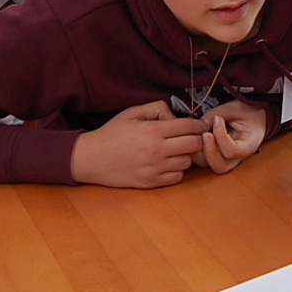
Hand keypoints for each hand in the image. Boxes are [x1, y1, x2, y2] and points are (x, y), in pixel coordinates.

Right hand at [70, 101, 207, 187]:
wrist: (91, 158)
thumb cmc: (112, 133)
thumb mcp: (132, 113)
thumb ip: (157, 108)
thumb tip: (176, 116)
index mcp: (152, 130)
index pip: (189, 127)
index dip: (199, 125)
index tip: (201, 125)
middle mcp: (156, 150)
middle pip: (194, 145)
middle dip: (196, 139)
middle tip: (190, 138)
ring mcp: (154, 169)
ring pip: (187, 162)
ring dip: (185, 156)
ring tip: (175, 151)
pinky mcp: (150, 183)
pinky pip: (177, 177)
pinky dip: (176, 171)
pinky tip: (167, 163)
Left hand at [195, 99, 267, 173]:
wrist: (254, 118)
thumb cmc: (247, 112)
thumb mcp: (234, 108)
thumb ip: (215, 115)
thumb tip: (197, 126)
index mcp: (248, 146)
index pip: (232, 151)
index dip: (221, 136)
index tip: (218, 119)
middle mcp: (237, 158)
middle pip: (219, 166)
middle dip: (208, 151)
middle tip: (204, 133)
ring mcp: (225, 160)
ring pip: (208, 166)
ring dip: (199, 151)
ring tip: (199, 133)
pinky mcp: (215, 157)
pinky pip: (203, 159)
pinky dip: (196, 150)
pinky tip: (196, 136)